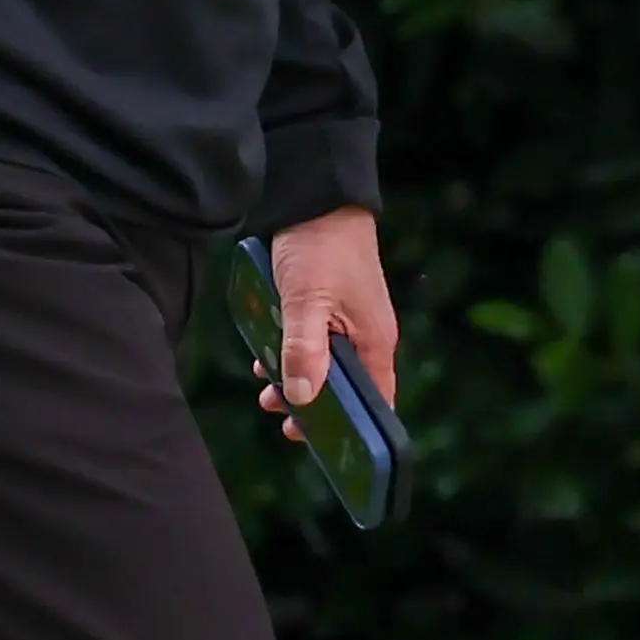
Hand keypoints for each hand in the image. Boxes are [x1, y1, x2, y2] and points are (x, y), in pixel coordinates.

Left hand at [255, 204, 399, 442]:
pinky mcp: (326, 307)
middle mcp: (365, 336)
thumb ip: (304, 349)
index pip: (374, 402)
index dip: (351, 429)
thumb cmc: (320, 246)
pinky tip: (264, 355)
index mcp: (374, 341)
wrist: (315, 195)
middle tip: (280, 416)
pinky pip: (311, 343)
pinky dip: (289, 354)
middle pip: (345, 389)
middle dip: (312, 406)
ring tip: (265, 390)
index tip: (317, 443)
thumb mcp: (307, 300)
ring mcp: (346, 321)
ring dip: (295, 380)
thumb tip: (303, 399)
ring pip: (323, 367)